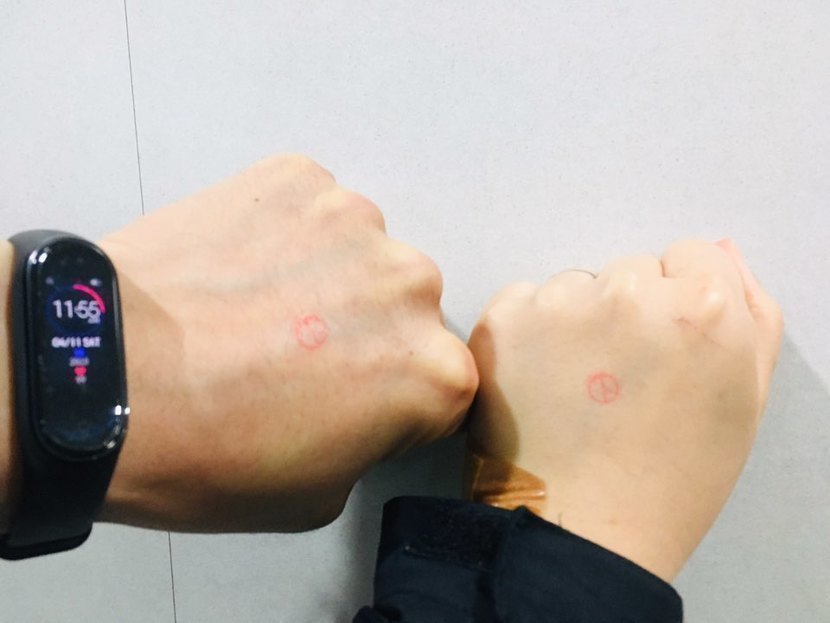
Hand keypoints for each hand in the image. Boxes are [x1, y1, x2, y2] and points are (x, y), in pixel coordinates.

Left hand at [98, 155, 477, 531]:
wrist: (104, 378)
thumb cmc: (207, 450)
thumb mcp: (319, 493)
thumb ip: (372, 437)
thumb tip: (363, 399)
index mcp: (434, 372)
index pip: (441, 384)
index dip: (393, 401)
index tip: (349, 404)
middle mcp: (414, 284)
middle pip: (407, 309)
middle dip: (367, 331)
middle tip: (295, 354)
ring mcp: (355, 220)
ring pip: (360, 251)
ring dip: (327, 276)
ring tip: (257, 306)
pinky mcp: (297, 178)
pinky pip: (311, 209)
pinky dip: (286, 233)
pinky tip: (238, 265)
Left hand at [465, 240, 782, 580]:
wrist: (581, 531)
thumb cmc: (668, 481)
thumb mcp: (744, 399)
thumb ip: (750, 313)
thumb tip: (720, 251)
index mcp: (704, 309)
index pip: (693, 257)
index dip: (680, 305)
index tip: (662, 348)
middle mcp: (631, 294)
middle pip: (633, 270)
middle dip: (629, 312)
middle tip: (618, 380)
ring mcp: (561, 305)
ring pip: (576, 285)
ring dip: (576, 320)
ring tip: (577, 390)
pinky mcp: (504, 320)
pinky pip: (525, 300)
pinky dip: (529, 331)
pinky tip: (540, 383)